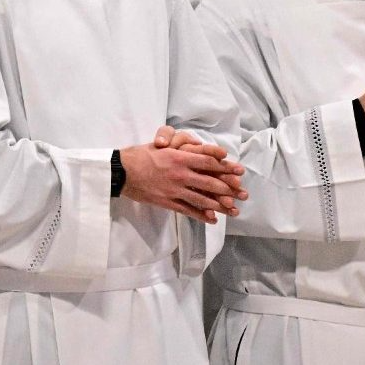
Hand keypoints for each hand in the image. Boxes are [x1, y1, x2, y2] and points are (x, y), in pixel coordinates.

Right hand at [120, 137, 245, 223]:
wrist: (122, 171)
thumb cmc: (141, 155)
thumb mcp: (163, 145)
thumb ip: (182, 148)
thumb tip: (199, 148)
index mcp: (179, 157)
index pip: (208, 162)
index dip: (225, 167)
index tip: (239, 171)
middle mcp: (180, 173)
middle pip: (210, 182)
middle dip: (229, 189)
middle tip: (243, 193)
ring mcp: (174, 189)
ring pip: (202, 198)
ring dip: (219, 205)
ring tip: (233, 210)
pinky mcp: (167, 202)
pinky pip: (187, 210)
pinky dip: (201, 215)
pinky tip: (212, 219)